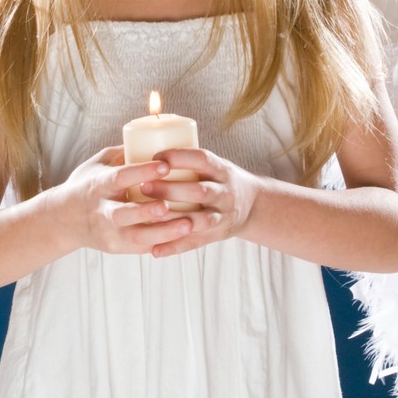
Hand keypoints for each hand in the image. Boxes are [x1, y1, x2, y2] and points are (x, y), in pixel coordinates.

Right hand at [46, 145, 196, 254]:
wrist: (64, 220)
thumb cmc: (87, 186)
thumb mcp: (96, 165)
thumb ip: (123, 154)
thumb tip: (154, 138)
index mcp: (97, 185)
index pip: (119, 178)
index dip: (141, 172)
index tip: (164, 165)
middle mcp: (101, 211)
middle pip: (124, 214)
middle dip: (147, 211)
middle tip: (168, 204)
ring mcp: (109, 233)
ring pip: (136, 236)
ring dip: (163, 232)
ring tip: (188, 224)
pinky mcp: (117, 248)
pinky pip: (143, 248)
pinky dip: (165, 244)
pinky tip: (186, 237)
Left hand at [139, 147, 261, 257]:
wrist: (253, 206)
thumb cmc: (220, 180)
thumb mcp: (213, 166)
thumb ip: (188, 161)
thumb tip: (143, 146)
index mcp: (222, 170)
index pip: (202, 159)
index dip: (179, 157)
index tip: (155, 157)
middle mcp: (225, 193)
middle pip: (199, 191)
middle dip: (171, 189)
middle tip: (143, 186)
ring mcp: (222, 216)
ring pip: (198, 220)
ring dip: (172, 219)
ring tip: (147, 217)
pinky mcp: (216, 236)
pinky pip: (195, 243)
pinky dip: (175, 247)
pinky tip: (155, 251)